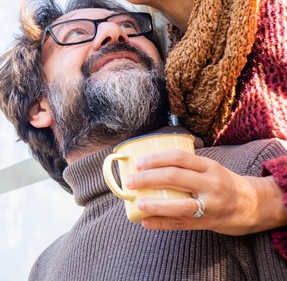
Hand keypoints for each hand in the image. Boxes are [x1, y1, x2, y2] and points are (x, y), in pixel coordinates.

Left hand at [125, 149, 286, 235]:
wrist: (253, 205)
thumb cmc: (223, 183)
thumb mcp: (210, 169)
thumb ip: (186, 166)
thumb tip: (147, 164)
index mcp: (209, 167)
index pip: (178, 158)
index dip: (155, 159)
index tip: (138, 163)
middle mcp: (210, 185)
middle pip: (174, 178)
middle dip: (147, 179)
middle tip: (129, 181)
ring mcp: (210, 206)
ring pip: (179, 206)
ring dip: (155, 205)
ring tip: (138, 203)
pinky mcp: (207, 223)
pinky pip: (180, 225)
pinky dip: (160, 224)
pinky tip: (145, 222)